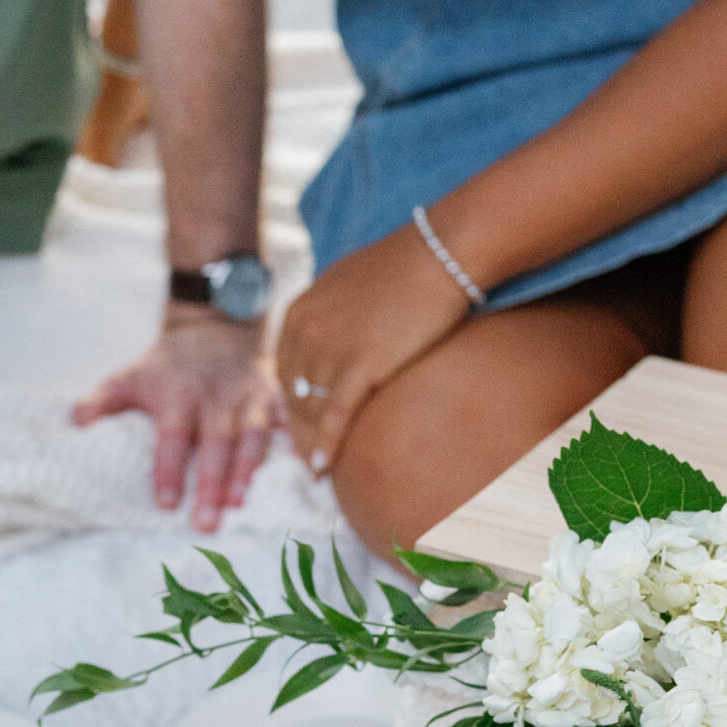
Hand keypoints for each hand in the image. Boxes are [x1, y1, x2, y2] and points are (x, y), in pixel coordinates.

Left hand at [72, 309, 278, 529]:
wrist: (213, 327)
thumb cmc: (166, 366)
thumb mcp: (130, 376)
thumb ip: (103, 401)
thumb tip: (74, 421)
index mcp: (178, 395)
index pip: (173, 437)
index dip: (170, 470)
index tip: (166, 504)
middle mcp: (214, 398)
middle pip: (215, 444)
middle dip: (212, 485)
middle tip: (206, 524)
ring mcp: (247, 397)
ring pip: (252, 436)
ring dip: (248, 470)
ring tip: (240, 502)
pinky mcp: (272, 395)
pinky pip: (287, 419)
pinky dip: (293, 441)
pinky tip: (298, 467)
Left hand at [276, 223, 472, 476]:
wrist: (440, 254)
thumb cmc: (407, 267)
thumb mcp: (351, 284)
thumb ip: (333, 312)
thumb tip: (337, 333)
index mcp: (299, 312)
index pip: (285, 371)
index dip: (292, 403)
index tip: (301, 425)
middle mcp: (305, 331)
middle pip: (293, 395)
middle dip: (298, 429)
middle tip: (307, 458)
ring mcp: (329, 349)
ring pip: (310, 410)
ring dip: (311, 444)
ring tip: (317, 472)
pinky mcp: (359, 366)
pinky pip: (334, 416)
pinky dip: (327, 446)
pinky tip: (324, 468)